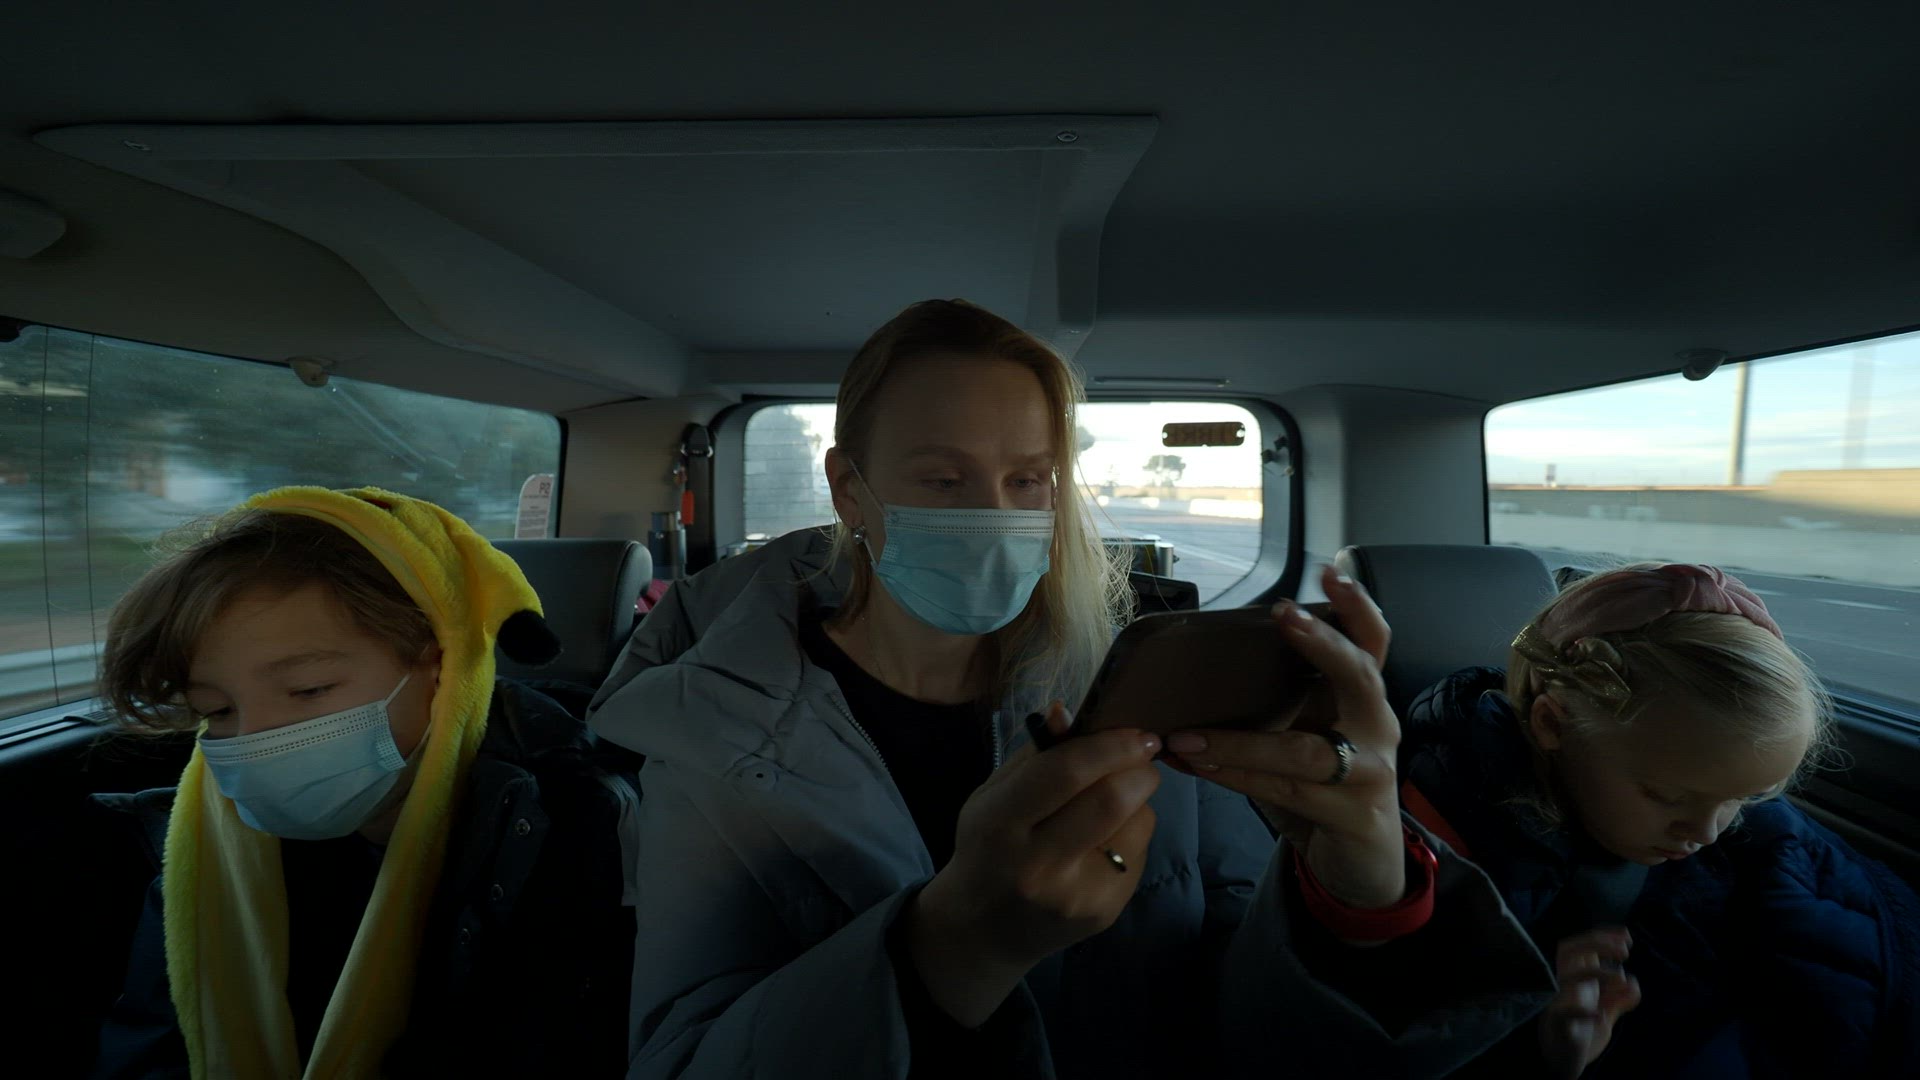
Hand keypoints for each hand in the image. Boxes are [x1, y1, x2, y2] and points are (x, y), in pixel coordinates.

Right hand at [904, 705, 1161, 1025]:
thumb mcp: (993, 797)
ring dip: (1137, 800)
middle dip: (1139, 767)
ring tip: (1111, 802)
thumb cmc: (988, 847)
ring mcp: (1076, 896)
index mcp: (1001, 825)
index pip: (1066, 772)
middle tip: (1140, 754)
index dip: (1110, 745)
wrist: (984, 929)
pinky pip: (1141, 853)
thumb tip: (1069, 712)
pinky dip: (1132, 833)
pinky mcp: (1105, 913)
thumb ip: (1034, 755)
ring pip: (1137, 824)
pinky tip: (1104, 840)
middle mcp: (1038, 865)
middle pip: (1113, 799)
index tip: (1136, 732)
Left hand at [1162, 566, 1405, 907]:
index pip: (1372, 642)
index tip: (1331, 571)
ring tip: (1186, 736)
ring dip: (1240, 742)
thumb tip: (1199, 670)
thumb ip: (1275, 703)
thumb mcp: (1306, 736)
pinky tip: (1199, 767)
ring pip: (1306, 750)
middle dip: (1322, 643)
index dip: (1356, 606)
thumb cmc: (1323, 788)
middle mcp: (1376, 728)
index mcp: (1363, 699)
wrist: (1362, 865)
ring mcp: (1370, 774)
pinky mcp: (1353, 816)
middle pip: (1362, 675)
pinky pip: (1288, 792)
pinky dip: (1238, 778)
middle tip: (1284, 615)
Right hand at [1539, 927, 1641, 1078]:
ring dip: (1595, 972)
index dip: (1603, 936)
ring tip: (1622, 979)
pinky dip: (1581, 1011)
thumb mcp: (1606, 1015)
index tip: (1627, 936)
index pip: (1583, 947)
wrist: (1564, 1064)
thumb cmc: (1582, 1034)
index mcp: (1576, 980)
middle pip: (1569, 951)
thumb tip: (1634, 983)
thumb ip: (1620, 999)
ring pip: (1566, 977)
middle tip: (1626, 950)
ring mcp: (1559, 1003)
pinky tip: (1600, 1014)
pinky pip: (1563, 1012)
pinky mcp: (1557, 1024)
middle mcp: (1564, 986)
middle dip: (1596, 943)